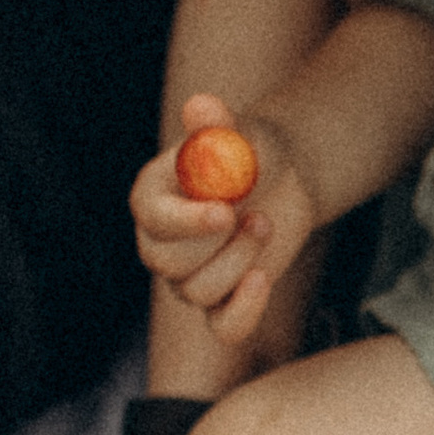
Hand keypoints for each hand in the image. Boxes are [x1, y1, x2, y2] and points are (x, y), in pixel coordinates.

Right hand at [131, 90, 317, 343]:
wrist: (280, 180)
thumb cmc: (250, 152)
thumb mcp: (239, 133)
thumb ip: (218, 124)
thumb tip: (202, 106)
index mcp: (153, 198)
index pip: (153, 220)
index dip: (186, 222)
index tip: (224, 212)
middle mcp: (160, 242)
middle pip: (169, 264)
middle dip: (219, 245)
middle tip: (257, 217)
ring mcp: (188, 276)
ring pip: (198, 291)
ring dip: (242, 261)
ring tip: (265, 223)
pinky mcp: (222, 301)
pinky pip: (223, 328)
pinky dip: (244, 312)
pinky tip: (264, 280)